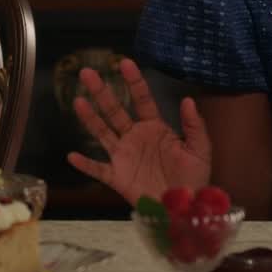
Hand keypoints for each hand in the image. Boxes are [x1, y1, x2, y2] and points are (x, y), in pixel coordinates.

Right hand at [65, 58, 210, 205]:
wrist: (185, 208)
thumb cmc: (193, 179)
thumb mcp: (200, 150)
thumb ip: (194, 126)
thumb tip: (188, 100)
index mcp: (155, 128)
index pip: (142, 99)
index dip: (133, 81)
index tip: (124, 63)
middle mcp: (135, 137)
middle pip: (115, 110)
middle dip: (101, 92)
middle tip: (87, 73)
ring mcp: (124, 156)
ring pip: (102, 133)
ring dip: (90, 118)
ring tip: (77, 101)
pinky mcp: (118, 177)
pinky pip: (98, 169)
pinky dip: (85, 164)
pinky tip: (72, 156)